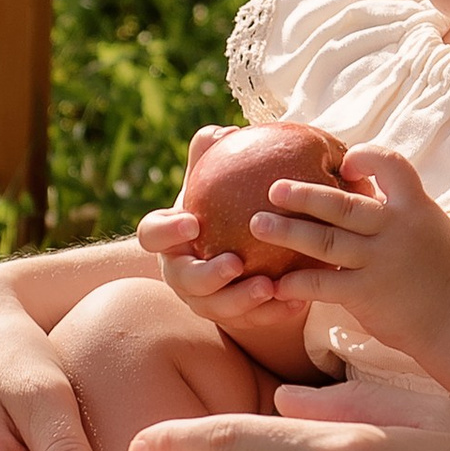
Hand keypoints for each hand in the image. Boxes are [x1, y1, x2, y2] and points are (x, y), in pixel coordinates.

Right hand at [137, 128, 299, 339]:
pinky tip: (297, 299)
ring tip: (269, 286)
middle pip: (184, 281)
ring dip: (242, 300)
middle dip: (208, 276)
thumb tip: (227, 130)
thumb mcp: (214, 180)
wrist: (236, 248)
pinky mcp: (234, 318)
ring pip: (217, 308)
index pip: (152, 235)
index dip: (166, 232)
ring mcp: (204, 300)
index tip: (192, 223)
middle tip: (235, 263)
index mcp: (169, 238)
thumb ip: (213, 155)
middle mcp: (180, 272)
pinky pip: (251, 320)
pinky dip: (272, 312)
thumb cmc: (221, 205)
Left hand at [245, 145, 449, 356]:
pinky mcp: (368, 294)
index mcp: (415, 206)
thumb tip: (358, 184)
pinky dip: (297, 283)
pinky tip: (274, 283)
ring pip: (325, 241)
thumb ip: (396, 208)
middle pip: (343, 204)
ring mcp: (381, 261)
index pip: (390, 164)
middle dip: (304, 194)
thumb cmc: (442, 270)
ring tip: (257, 224)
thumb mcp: (428, 226)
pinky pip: (323, 284)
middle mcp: (396, 229)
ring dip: (288, 232)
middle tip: (272, 187)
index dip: (364, 158)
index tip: (342, 164)